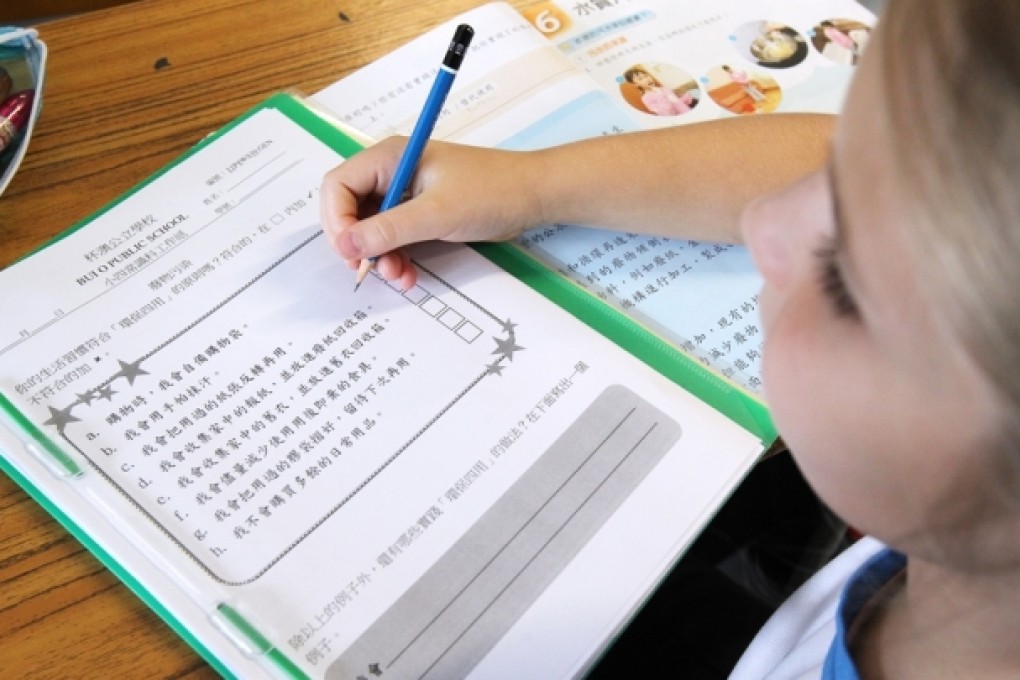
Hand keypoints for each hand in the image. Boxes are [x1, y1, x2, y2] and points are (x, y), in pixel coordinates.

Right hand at [320, 137, 542, 288]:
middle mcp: (392, 172)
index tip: (351, 252)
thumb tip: (346, 245)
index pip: (339, 185)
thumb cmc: (491, 191)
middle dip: (360, 244)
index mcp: (390, 158)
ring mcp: (406, 193)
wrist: (533, 197)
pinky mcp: (421, 213)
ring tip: (399, 277)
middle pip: (350, 210)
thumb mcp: (436, 214)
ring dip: (380, 256)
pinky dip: (396, 257)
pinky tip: (408, 274)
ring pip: (372, 229)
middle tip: (375, 270)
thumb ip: (389, 230)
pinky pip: (394, 238)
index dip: (337, 220)